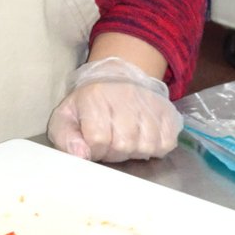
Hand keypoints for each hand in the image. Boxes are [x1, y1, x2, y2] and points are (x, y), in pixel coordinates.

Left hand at [47, 57, 182, 162]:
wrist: (116, 78)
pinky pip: (166, 144)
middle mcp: (125, 96)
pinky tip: (142, 137)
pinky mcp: (167, 111)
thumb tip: (81, 156)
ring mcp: (149, 103)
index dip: (95, 149)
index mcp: (95, 97)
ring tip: (125, 138)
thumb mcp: (66, 117)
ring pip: (146, 146)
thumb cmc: (89, 104)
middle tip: (110, 142)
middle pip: (124, 144)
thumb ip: (66, 138)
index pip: (98, 138)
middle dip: (114, 152)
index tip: (93, 144)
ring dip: (134, 151)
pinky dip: (155, 147)